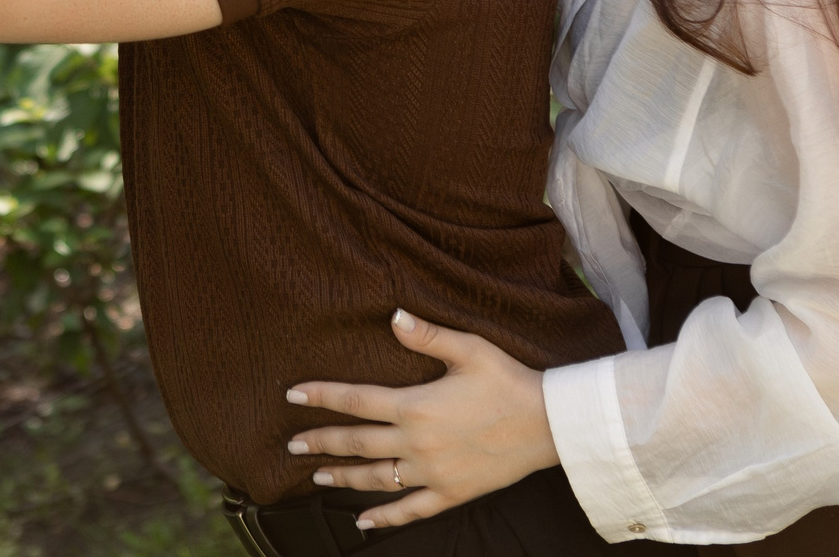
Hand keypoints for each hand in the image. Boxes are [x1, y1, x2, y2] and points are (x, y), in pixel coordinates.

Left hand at [285, 310, 558, 530]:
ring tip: (317, 478)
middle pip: (357, 443)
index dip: (322, 396)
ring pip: (376, 479)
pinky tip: (363, 523)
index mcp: (415, 406)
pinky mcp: (450, 493)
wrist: (548, 425)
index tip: (292, 395)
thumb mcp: (469, 349)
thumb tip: (393, 315)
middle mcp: (416, 444)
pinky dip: (385, 518)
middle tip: (291, 446)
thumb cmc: (508, 380)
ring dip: (343, 479)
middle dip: (321, 443)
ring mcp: (432, 473)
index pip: (356, 400)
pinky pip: (410, 510)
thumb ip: (427, 335)